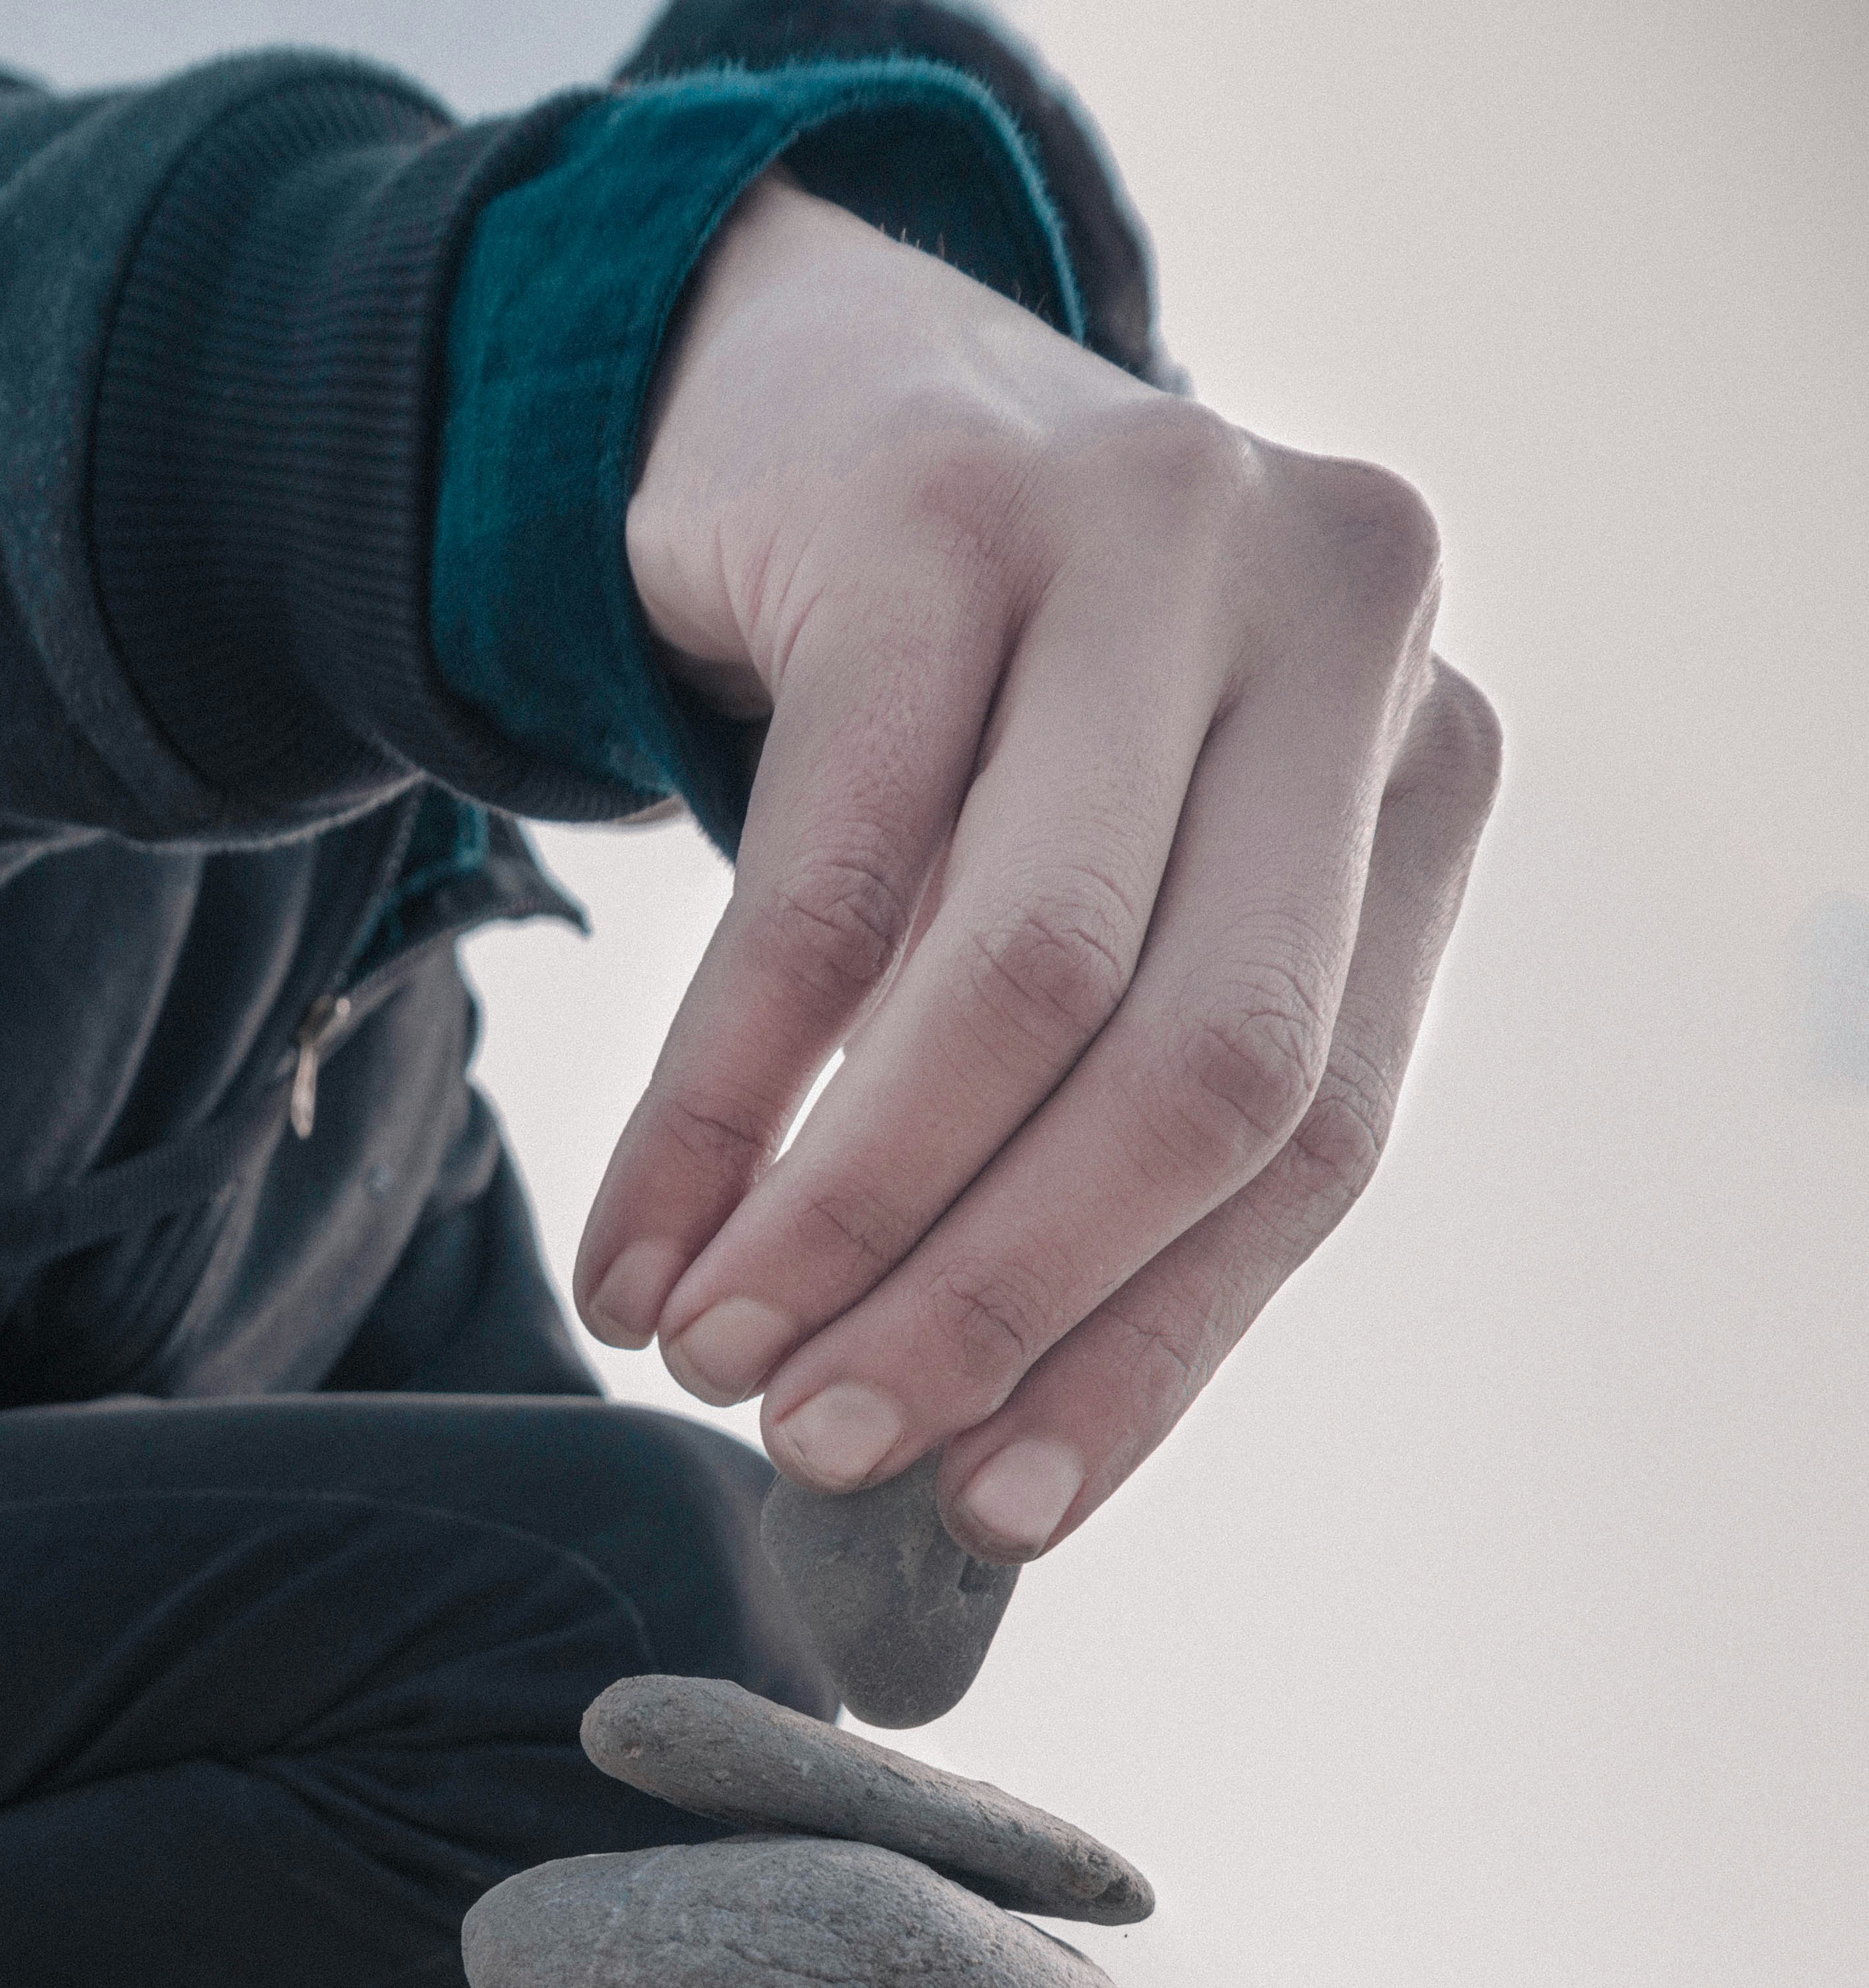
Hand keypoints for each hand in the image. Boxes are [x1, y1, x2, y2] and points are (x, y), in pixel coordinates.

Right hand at [577, 176, 1501, 1560]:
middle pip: (1199, 1063)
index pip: (1319, 1129)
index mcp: (1420, 760)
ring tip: (712, 1355)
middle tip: (821, 1445)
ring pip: (1019, 978)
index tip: (993, 1516)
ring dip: (847, 1218)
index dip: (1149, 1349)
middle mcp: (1340, 620)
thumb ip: (1097, 1138)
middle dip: (994, 1299)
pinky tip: (639, 1239)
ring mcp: (1154, 531)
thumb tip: (985, 1473)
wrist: (822, 398)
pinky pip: (823, 875)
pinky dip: (715, 1096)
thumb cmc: (983, 735)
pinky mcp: (939, 509)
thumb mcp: (1101, 904)